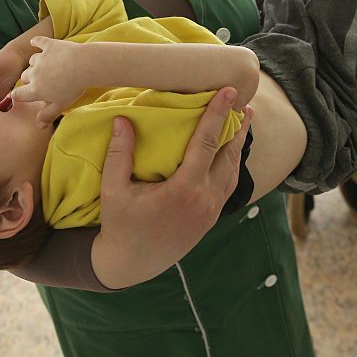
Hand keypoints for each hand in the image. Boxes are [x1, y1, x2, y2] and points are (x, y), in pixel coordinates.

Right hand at [10, 36, 83, 126]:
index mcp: (35, 90)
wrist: (84, 66)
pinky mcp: (49, 45)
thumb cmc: (73, 88)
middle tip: (40, 81)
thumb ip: (47, 115)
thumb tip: (39, 126)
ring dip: (36, 63)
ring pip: (32, 61)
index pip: (18, 94)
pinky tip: (35, 42)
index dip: (17, 96)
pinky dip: (36, 42)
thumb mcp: (60, 106)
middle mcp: (34, 73)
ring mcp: (40, 58)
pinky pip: (38, 42)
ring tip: (46, 65)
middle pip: (24, 77)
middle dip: (29, 79)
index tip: (19, 95)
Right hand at [91, 87, 249, 288]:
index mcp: (184, 189)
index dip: (218, 115)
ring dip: (238, 145)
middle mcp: (204, 199)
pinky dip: (232, 164)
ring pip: (233, 171)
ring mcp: (210, 211)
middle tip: (243, 102)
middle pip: (229, 155)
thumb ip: (119, 154)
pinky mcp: (210, 219)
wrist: (131, 265)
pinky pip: (228, 186)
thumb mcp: (113, 189)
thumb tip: (122, 119)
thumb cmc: (120, 225)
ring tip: (243, 122)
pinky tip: (229, 153)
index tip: (229, 92)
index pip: (206, 143)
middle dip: (237, 127)